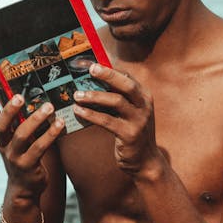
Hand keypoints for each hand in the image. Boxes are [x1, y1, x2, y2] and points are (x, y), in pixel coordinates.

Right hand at [0, 79, 64, 199]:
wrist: (24, 188)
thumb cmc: (24, 154)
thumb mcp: (16, 136)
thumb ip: (19, 117)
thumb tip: (28, 91)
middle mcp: (3, 143)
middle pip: (0, 124)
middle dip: (9, 110)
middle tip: (19, 96)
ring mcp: (14, 155)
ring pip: (22, 135)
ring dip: (35, 120)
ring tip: (49, 107)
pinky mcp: (28, 166)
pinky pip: (39, 148)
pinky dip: (50, 135)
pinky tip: (60, 124)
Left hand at [72, 63, 163, 177]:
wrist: (145, 160)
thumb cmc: (131, 131)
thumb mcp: (129, 111)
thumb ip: (116, 96)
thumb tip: (90, 80)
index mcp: (143, 95)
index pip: (126, 75)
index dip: (108, 67)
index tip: (89, 63)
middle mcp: (144, 105)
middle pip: (126, 84)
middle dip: (107, 75)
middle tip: (89, 69)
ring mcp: (139, 120)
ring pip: (116, 101)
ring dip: (94, 96)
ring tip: (77, 95)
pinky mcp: (130, 134)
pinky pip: (108, 120)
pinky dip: (91, 115)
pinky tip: (78, 112)